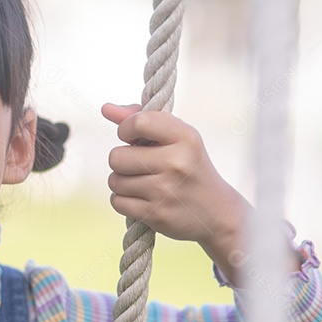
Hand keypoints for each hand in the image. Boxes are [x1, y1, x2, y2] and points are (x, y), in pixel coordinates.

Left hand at [102, 103, 246, 260]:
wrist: (216, 212)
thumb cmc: (188, 166)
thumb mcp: (176, 138)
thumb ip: (142, 119)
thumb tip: (106, 108)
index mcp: (185, 137)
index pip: (138, 122)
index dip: (126, 129)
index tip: (133, 137)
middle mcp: (176, 163)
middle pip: (116, 156)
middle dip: (122, 161)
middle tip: (141, 165)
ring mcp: (165, 190)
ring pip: (114, 181)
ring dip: (122, 182)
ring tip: (144, 183)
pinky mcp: (155, 214)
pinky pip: (116, 201)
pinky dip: (124, 200)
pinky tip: (143, 199)